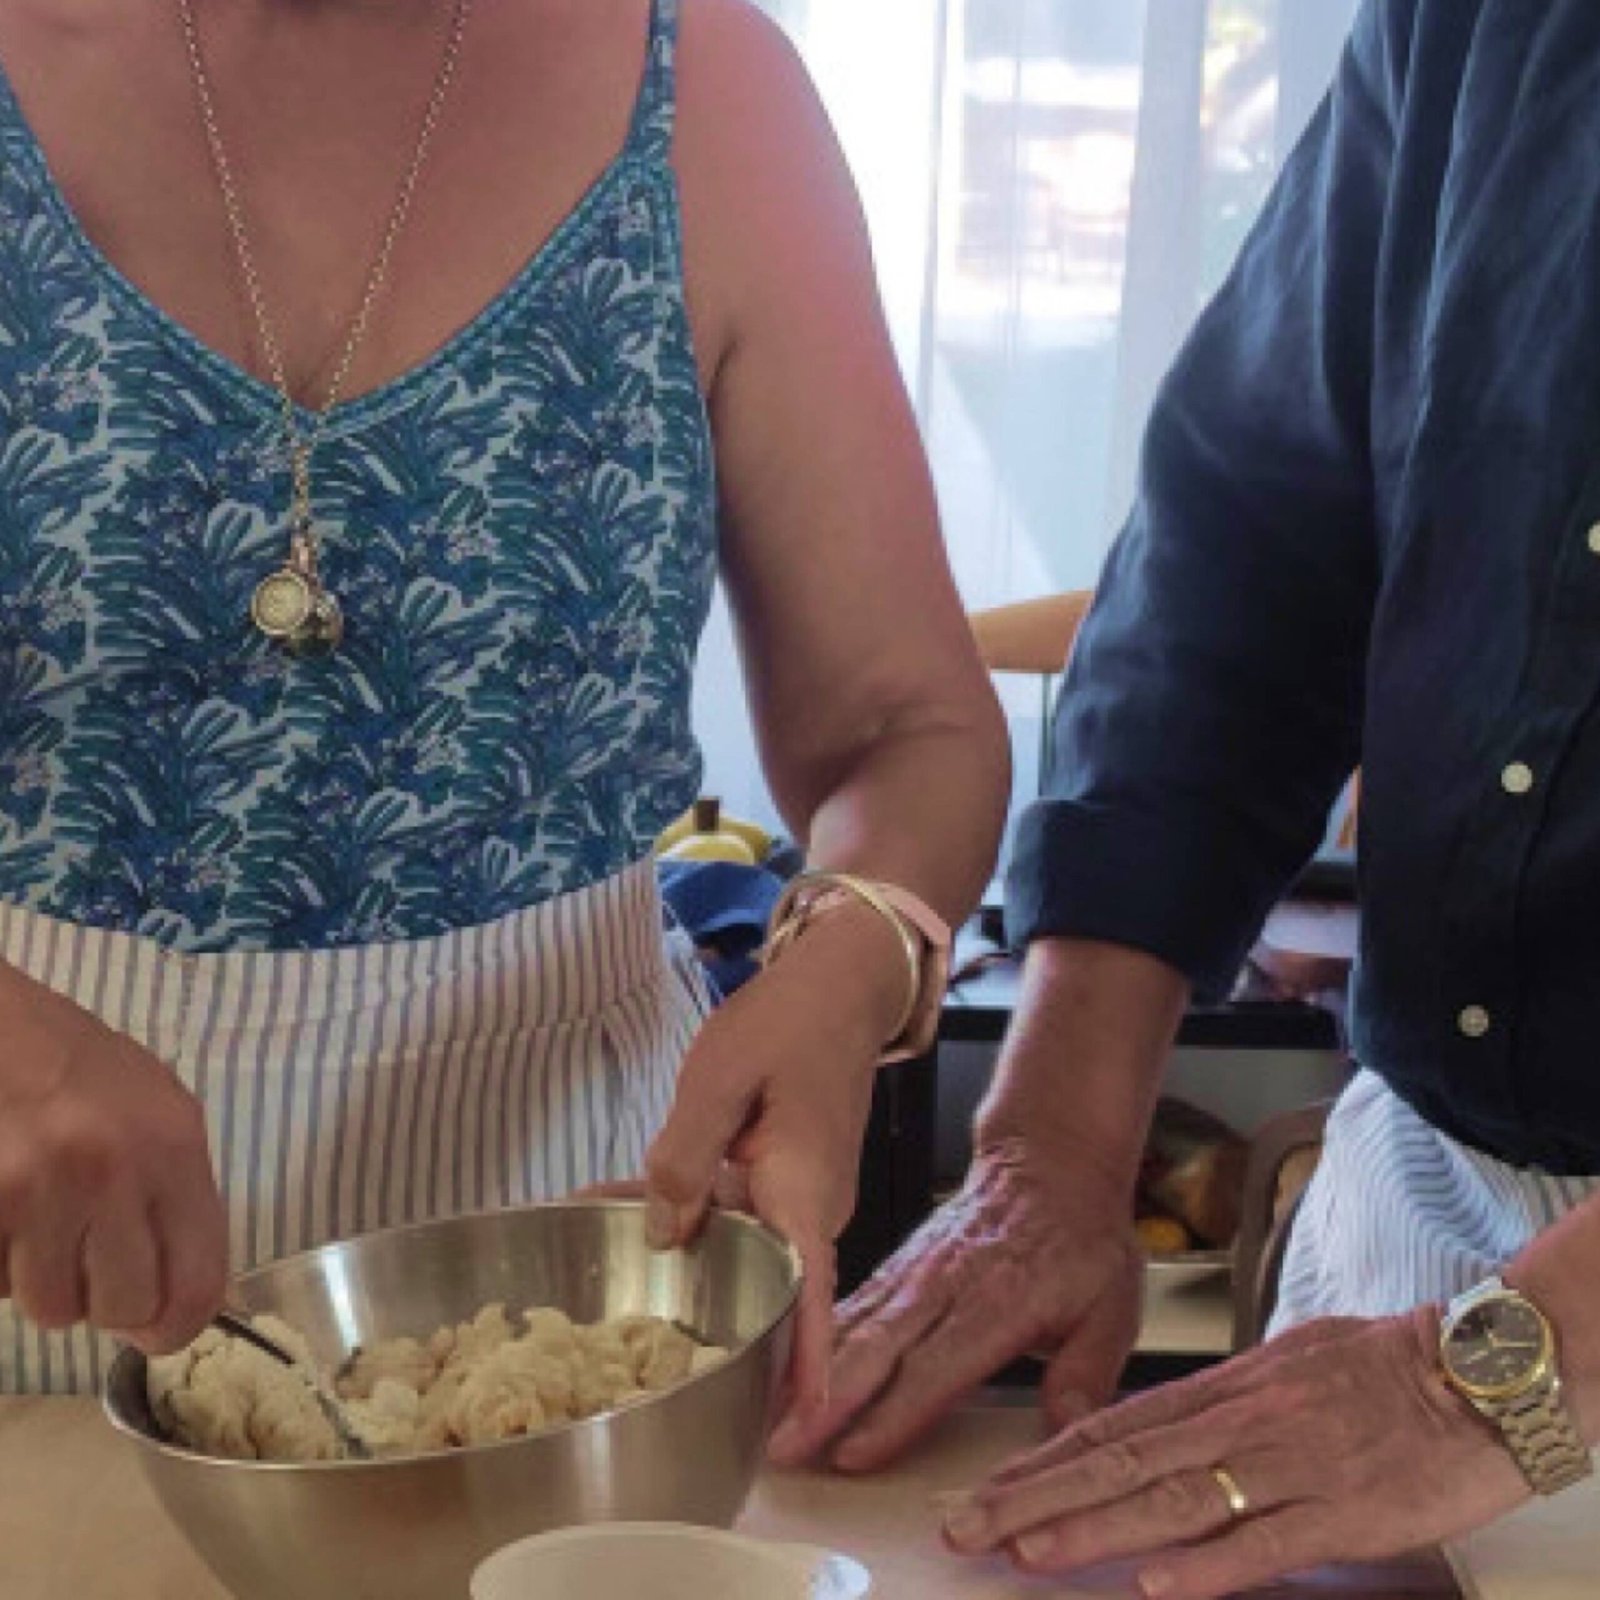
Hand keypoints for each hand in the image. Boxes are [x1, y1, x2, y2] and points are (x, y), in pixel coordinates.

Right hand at [0, 964, 226, 1352]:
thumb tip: (185, 1298)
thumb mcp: (161, 1109)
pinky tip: (8, 1210)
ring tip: (44, 1222)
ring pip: (52, 1306)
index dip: (177, 1326)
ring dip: (46, 1282)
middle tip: (92, 1260)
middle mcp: (111, 1169)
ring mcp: (36, 1187)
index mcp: (173, 1146)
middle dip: (107, 1300)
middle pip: (122, 1307)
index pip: (196, 1282)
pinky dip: (2, 1261)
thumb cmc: (79, 1065)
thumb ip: (180, 1197)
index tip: (160, 1331)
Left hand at [642, 915, 894, 1419]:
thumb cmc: (787, 1022)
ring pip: (739, 1250)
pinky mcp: (784, 1180)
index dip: (799, 1365)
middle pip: (766, 1288)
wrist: (841, 985)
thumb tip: (666, 1235)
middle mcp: (810, 1209)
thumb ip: (686, 1158)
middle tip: (632, 1362)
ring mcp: (799, 1198)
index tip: (792, 1429)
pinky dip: (683, 1212)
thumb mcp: (719, 1077)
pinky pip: (733, 1213)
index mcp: (802, 1192)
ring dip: (680, 1261)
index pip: (808, 1295)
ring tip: (591, 1248)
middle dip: (710, 1325)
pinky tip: (611, 1200)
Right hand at [769, 1136, 1143, 1470]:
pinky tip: (787, 1369)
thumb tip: (1070, 1426)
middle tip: (786, 1448)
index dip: (894, 1412)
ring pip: (853, 1326)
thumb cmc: (1080, 1238)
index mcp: (1000, 1302)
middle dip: (826, 1401)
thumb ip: (1088, 1371)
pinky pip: (852, 1304)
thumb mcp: (1112, 1306)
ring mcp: (915, 1272)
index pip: (938, 1366)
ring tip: (773, 1419)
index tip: (854, 1451)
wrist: (1048, 1163)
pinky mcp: (898, 1265)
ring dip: (808, 1374)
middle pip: (877, 1348)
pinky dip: (813, 1338)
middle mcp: (946, 1285)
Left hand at [942, 1312, 1528, 1598]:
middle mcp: (1240, 1422)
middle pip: (1121, 1462)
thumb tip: (1165, 1425)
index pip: (1113, 1426)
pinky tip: (1152, 1585)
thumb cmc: (1384, 1366)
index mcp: (1225, 1387)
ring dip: (1094, 1529)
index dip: (1043, 1460)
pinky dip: (1205, 1565)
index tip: (988, 1486)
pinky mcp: (1340, 1512)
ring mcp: (1286, 1467)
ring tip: (1027, 1549)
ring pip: (1173, 1500)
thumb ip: (1223, 1398)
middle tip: (969, 1526)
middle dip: (1036, 1496)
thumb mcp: (1286, 1361)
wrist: (1475, 1374)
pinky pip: (1262, 1542)